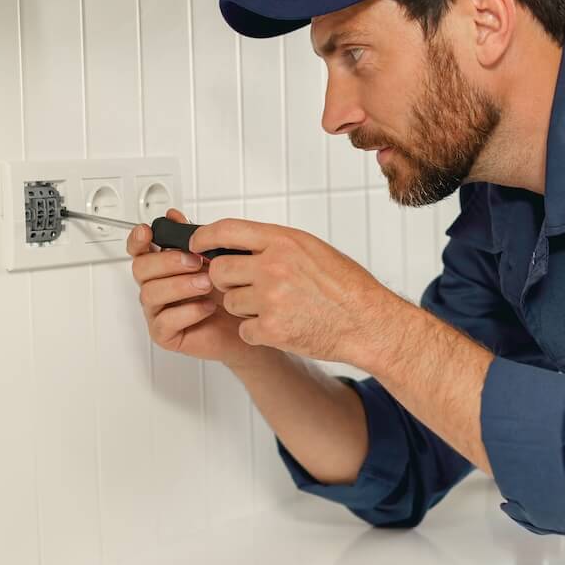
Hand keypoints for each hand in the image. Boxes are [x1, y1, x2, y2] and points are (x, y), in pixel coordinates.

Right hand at [126, 208, 257, 363]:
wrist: (247, 322)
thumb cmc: (229, 291)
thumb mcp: (215, 257)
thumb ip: (193, 237)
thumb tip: (174, 215)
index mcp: (162, 266)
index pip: (138, 250)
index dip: (137, 240)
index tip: (147, 232)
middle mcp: (155, 286)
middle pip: (141, 268)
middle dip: (168, 261)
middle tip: (196, 261)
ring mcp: (157, 311)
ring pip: (150, 293)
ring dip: (181, 285)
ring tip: (207, 283)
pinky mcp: (165, 334)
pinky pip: (164, 322)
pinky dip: (188, 311)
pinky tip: (207, 306)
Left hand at [188, 218, 405, 366]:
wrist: (368, 322)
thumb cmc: (346, 287)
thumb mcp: (311, 249)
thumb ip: (274, 245)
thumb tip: (239, 245)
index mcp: (283, 241)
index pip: (225, 231)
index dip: (204, 238)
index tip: (196, 245)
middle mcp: (273, 266)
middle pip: (219, 271)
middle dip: (225, 281)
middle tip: (243, 287)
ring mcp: (271, 298)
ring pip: (231, 302)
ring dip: (245, 309)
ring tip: (276, 308)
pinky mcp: (272, 329)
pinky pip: (244, 330)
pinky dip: (257, 333)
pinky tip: (281, 327)